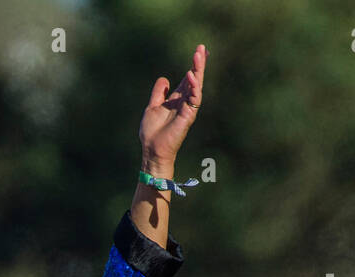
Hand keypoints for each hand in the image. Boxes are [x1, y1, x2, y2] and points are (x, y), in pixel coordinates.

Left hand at [139, 43, 205, 174]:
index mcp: (177, 99)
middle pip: (194, 79)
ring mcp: (188, 108)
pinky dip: (193, 86)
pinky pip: (194, 98)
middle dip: (199, 64)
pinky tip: (192, 75)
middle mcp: (184, 102)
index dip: (193, 66)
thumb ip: (158, 93)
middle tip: (202, 48)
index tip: (199, 51)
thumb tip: (164, 79)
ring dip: (198, 70)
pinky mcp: (188, 115)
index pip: (187, 79)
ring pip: (196, 86)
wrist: (152, 149)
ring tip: (199, 55)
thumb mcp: (152, 107)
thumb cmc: (152, 132)